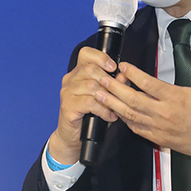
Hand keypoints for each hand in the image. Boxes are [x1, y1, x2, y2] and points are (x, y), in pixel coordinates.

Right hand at [47, 47, 127, 164]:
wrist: (73, 136)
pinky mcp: (68, 107)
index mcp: (78, 72)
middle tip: (118, 93)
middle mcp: (70, 80)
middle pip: (91, 69)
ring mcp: (67, 93)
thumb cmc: (90, 114)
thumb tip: (124, 76)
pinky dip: (103, 109)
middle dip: (108, 81)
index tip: (113, 67)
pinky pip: (90, 103)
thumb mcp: (103, 96)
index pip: (86, 54)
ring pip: (91, 86)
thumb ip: (113, 84)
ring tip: (116, 107)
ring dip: (108, 97)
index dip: (101, 57)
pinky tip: (109, 115)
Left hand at [96, 41, 190, 181]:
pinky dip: (126, 121)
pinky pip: (138, 130)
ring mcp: (161, 129)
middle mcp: (165, 114)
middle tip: (102, 79)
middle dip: (115, 89)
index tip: (124, 66)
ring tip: (101, 95)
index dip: (134, 74)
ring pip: (131, 116)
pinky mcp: (161, 139)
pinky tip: (119, 114)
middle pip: (133, 100)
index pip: (149, 84)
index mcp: (177, 99)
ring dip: (114, 105)